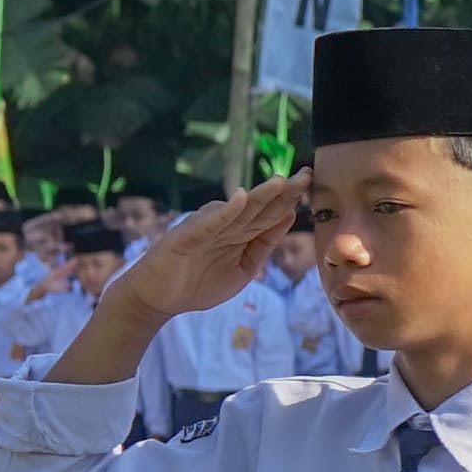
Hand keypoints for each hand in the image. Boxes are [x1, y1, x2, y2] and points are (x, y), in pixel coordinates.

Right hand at [109, 174, 302, 326]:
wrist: (159, 297)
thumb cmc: (198, 283)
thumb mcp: (243, 269)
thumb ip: (263, 245)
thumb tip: (288, 218)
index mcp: (242, 233)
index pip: (271, 214)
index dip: (291, 200)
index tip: (312, 183)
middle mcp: (227, 225)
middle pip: (260, 207)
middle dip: (284, 192)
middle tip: (307, 174)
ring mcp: (208, 228)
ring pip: (240, 211)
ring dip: (260, 196)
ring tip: (282, 182)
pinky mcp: (189, 235)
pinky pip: (211, 222)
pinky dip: (226, 211)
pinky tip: (241, 197)